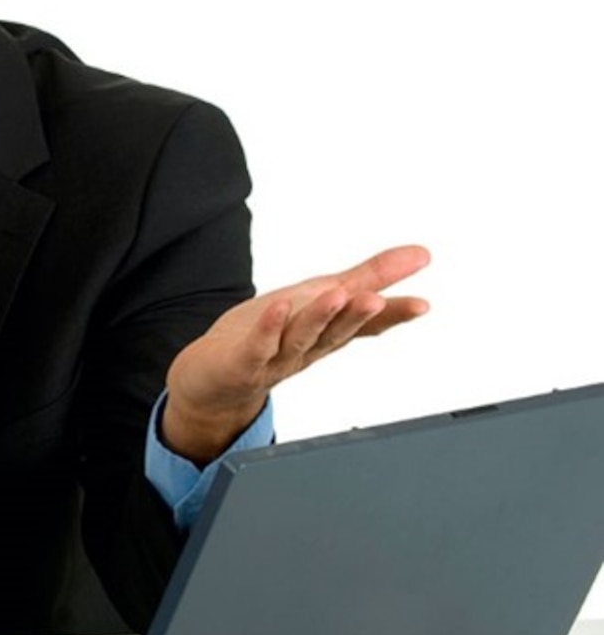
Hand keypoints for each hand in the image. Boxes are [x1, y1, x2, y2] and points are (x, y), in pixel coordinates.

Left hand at [163, 245, 430, 460]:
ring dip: (320, 318)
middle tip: (378, 300)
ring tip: (337, 295)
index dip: (392, 315)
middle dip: (357, 316)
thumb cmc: (272, 334)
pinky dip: (269, 328)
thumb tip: (420, 254)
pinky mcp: (242, 362)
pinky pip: (257, 346)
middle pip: (337, 331)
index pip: (365, 324)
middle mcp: (308, 348)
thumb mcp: (322, 297)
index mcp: (329, 332)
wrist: (213, 380)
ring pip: (301, 337)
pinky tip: (278, 308)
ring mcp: (275, 357)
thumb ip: (369, 277)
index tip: (422, 305)